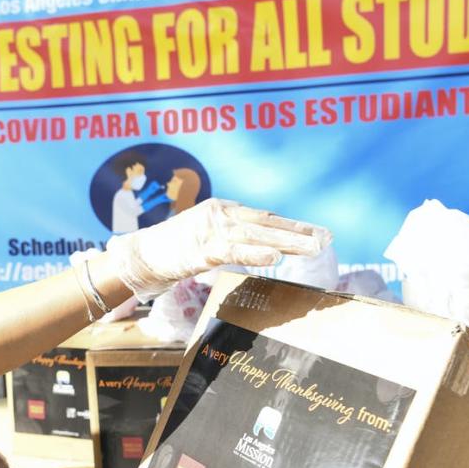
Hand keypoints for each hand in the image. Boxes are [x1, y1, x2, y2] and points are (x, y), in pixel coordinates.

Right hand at [107, 197, 329, 299]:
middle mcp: (221, 214)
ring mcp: (212, 229)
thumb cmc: (174, 249)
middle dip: (300, 232)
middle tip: (328, 239)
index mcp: (224, 210)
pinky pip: (235, 251)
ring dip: (288, 242)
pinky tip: (276, 257)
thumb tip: (262, 245)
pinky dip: (256, 253)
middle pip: (268, 222)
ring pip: (258, 235)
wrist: (140, 254)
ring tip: (313, 249)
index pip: (266, 217)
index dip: (294, 225)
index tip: (320, 233)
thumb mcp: (207, 236)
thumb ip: (233, 236)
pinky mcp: (202, 248)